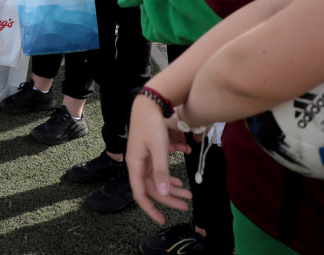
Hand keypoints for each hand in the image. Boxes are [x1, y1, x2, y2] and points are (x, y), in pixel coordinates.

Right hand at [126, 96, 193, 224]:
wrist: (149, 102)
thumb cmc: (151, 124)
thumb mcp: (159, 149)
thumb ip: (161, 172)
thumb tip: (164, 193)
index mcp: (135, 165)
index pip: (140, 194)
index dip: (150, 209)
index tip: (162, 220)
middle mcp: (138, 164)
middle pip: (153, 188)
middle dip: (169, 197)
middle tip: (186, 205)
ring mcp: (144, 158)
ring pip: (158, 179)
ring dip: (173, 186)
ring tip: (188, 194)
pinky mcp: (150, 152)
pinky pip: (160, 168)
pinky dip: (171, 173)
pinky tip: (181, 176)